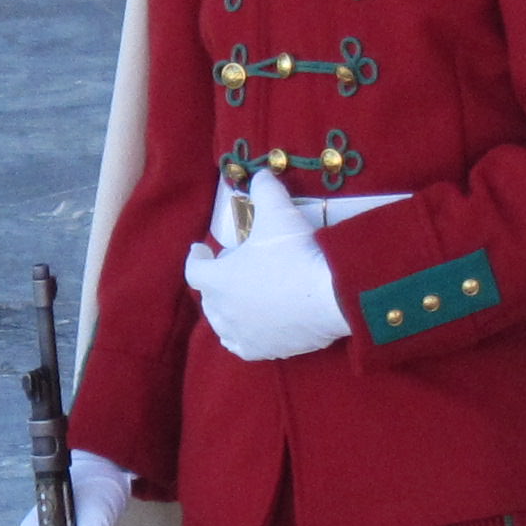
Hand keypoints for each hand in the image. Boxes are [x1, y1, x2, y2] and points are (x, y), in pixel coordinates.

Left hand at [182, 171, 349, 362]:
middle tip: (232, 268)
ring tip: (238, 298)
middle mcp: (224, 310)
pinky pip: (240, 346)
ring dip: (225, 309)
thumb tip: (261, 175)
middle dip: (216, 282)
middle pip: (209, 297)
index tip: (201, 249)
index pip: (194, 269)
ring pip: (222, 324)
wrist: (330, 296)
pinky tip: (248, 328)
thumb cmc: (296, 253)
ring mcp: (243, 333)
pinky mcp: (263, 350)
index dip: (197, 257)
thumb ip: (265, 189)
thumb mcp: (279, 211)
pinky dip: (240, 336)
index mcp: (218, 279)